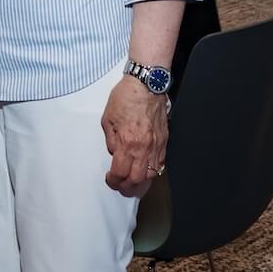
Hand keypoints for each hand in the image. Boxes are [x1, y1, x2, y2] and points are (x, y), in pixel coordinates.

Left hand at [102, 76, 168, 196]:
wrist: (146, 84)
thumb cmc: (126, 97)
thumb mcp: (108, 118)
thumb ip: (111, 140)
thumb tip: (115, 153)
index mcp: (126, 142)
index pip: (120, 173)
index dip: (113, 181)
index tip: (109, 178)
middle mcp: (143, 147)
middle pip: (138, 180)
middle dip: (127, 187)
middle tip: (120, 185)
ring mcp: (156, 145)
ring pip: (152, 174)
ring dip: (141, 181)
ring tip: (133, 181)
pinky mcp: (164, 140)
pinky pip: (161, 163)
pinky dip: (153, 170)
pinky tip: (146, 169)